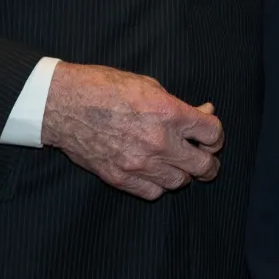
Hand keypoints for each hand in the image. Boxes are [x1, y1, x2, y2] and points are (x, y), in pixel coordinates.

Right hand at [41, 61, 222, 199]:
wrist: (63, 104)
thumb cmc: (105, 88)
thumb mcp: (150, 85)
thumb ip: (180, 104)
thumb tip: (205, 112)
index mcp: (169, 113)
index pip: (213, 134)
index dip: (215, 135)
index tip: (209, 136)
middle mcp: (158, 142)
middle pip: (203, 166)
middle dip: (209, 162)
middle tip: (204, 158)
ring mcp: (138, 163)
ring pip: (180, 182)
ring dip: (182, 173)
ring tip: (176, 163)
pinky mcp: (119, 178)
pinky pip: (153, 192)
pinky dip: (158, 184)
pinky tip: (154, 172)